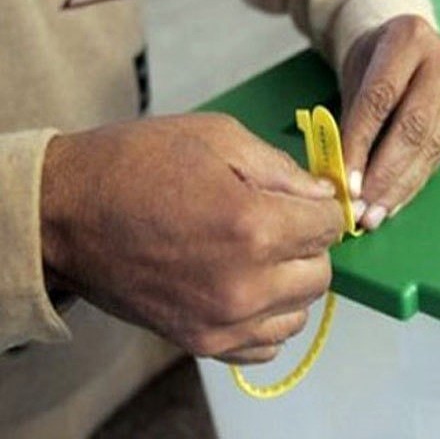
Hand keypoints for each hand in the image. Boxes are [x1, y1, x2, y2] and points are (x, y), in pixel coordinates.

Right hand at [40, 114, 343, 363]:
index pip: (330, 226)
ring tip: (261, 258)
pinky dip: (267, 319)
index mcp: (254, 225)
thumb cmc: (137, 165)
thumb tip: (325, 196)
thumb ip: (283, 169)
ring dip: (291, 284)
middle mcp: (245, 283)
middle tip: (280, 224)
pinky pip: (266, 345)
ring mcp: (223, 320)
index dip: (321, 208)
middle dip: (309, 245)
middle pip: (321, 273)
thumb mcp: (217, 138)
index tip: (305, 202)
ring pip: (299, 312)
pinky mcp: (201, 343)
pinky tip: (247, 290)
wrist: (66, 214)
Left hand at [340, 15, 439, 229]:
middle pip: (414, 126)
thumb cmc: (373, 62)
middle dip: (386, 174)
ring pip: (431, 146)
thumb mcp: (354, 77)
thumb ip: (349, 121)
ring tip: (377, 213)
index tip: (347, 183)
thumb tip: (343, 177)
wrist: (405, 43)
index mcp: (407, 37)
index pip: (380, 99)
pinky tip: (395, 201)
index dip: (362, 144)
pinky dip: (415, 182)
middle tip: (364, 208)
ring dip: (401, 186)